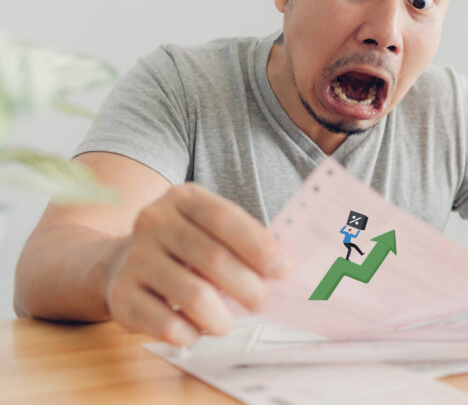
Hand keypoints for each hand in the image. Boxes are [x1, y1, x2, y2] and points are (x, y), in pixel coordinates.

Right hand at [104, 183, 289, 345]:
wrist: (120, 261)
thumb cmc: (184, 246)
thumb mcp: (210, 228)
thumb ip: (245, 240)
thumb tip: (283, 267)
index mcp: (183, 199)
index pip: (224, 218)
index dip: (258, 245)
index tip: (283, 269)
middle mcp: (154, 222)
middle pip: (213, 258)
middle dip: (249, 287)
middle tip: (263, 302)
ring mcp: (134, 258)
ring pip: (194, 296)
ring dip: (222, 317)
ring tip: (227, 321)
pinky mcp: (120, 296)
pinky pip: (168, 325)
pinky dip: (192, 333)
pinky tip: (196, 327)